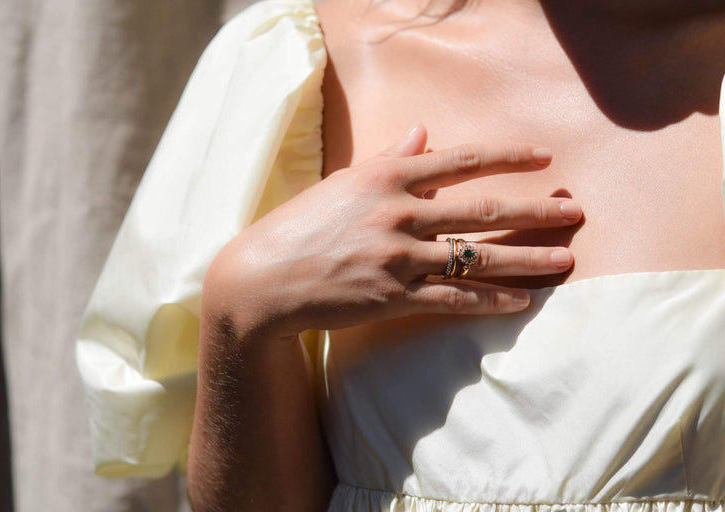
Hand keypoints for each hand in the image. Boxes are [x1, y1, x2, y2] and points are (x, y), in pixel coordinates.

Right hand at [204, 124, 580, 340]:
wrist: (265, 278)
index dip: (507, 157)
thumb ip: (389, 159)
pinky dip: (490, 301)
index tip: (543, 158)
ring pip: (476, 257)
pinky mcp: (393, 297)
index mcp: (386, 177)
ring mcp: (397, 257)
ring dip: (527, 259)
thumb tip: (424, 134)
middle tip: (574, 212)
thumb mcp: (344, 183)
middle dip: (534, 210)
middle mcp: (398, 213)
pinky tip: (521, 302)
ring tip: (565, 260)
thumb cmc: (302, 226)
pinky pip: (453, 299)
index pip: (460, 161)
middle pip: (482, 210)